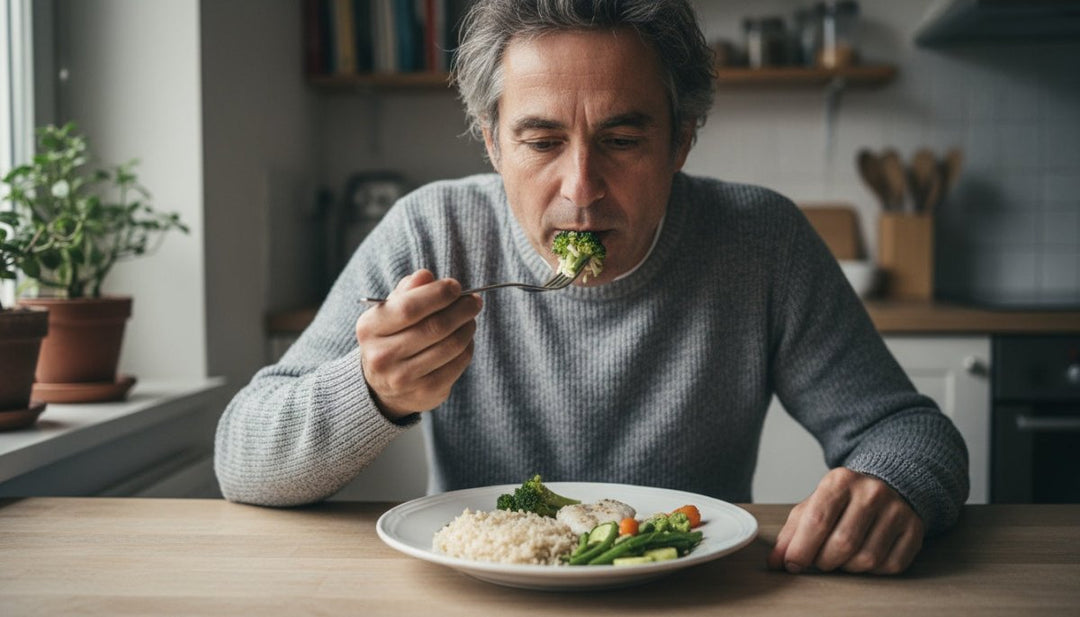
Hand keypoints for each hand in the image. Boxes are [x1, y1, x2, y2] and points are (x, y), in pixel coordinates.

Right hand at [355, 269, 481, 420]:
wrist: (382, 386)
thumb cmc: (392, 337)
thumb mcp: (390, 311)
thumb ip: (407, 291)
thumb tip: (426, 276)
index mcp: (369, 328)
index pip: (409, 308)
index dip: (438, 294)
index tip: (456, 286)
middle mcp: (382, 356)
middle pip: (434, 327)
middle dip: (461, 310)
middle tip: (474, 301)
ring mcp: (403, 378)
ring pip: (450, 346)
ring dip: (467, 328)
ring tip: (470, 319)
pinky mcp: (425, 392)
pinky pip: (457, 364)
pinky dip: (467, 347)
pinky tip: (465, 340)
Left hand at [767, 467, 924, 574]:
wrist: (889, 483)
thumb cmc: (845, 499)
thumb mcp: (815, 504)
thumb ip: (792, 532)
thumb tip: (775, 562)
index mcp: (840, 480)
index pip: (817, 521)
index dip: (801, 549)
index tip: (792, 565)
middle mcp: (871, 492)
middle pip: (842, 544)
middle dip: (824, 561)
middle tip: (819, 560)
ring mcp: (897, 510)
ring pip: (866, 559)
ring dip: (848, 567)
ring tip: (842, 555)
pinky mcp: (914, 530)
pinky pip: (889, 566)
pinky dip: (872, 570)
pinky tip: (866, 554)